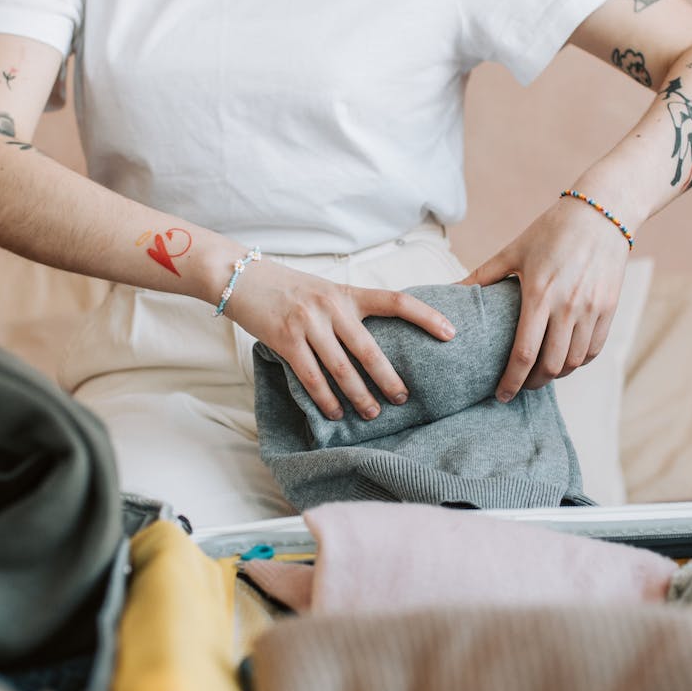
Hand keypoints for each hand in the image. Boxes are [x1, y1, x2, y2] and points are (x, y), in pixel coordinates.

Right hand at [224, 259, 455, 421]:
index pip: (396, 301)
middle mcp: (331, 306)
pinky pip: (312, 377)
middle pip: (370, 350)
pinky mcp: (286, 340)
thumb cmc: (286, 288)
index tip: (451, 333)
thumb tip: (374, 346)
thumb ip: (347, 312)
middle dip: (389, 379)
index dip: (426, 317)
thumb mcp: (323, 291)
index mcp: (347, 293)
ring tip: (372, 414)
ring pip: (342, 370)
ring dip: (359, 397)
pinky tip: (336, 413)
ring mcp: (308, 323)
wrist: (240, 275)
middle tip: (404, 399)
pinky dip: (326, 399)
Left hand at [456, 197, 629, 399]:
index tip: (501, 394)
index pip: (524, 353)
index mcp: (538, 294)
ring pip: (575, 362)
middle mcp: (568, 307)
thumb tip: (450, 291)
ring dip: (556, 374)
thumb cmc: (552, 230)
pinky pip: (595, 349)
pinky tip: (566, 359)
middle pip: (551, 366)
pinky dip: (579, 362)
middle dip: (532, 383)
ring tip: (541, 374)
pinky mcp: (609, 308)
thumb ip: (482, 276)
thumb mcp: (514, 250)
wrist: (601, 212)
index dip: (511, 381)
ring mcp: (592, 309)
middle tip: (520, 386)